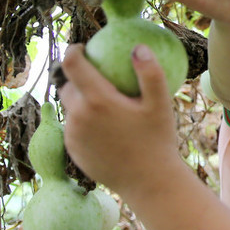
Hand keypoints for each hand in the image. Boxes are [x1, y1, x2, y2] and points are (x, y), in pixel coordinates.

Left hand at [59, 43, 183, 196]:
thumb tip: (138, 47)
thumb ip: (150, 72)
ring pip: (71, 109)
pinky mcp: (73, 151)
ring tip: (105, 106)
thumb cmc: (158, 140)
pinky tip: (105, 129)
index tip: (83, 47)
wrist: (148, 182)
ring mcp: (73, 136)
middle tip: (99, 79)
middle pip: (68, 86)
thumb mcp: (160, 104)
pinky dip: (85, 123)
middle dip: (78, 78)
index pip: (72, 64)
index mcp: (98, 100)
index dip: (73, 50)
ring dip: (82, 102)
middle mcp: (79, 117)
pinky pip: (74, 129)